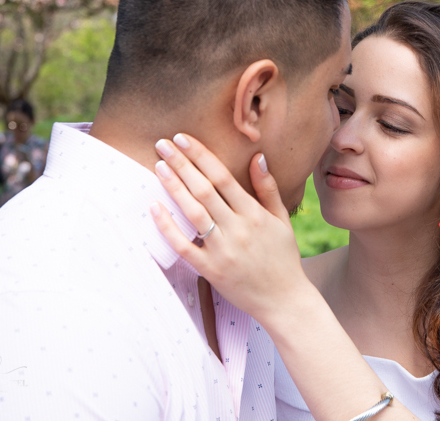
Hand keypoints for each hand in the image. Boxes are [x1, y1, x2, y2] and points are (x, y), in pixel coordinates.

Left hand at [149, 134, 315, 323]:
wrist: (284, 300)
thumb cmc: (283, 258)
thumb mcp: (281, 220)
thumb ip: (267, 188)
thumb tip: (257, 157)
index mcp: (255, 214)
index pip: (223, 177)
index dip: (202, 156)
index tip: (184, 138)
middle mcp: (237, 230)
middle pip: (204, 190)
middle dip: (182, 164)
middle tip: (163, 144)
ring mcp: (222, 251)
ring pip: (193, 213)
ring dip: (174, 188)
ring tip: (159, 167)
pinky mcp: (210, 270)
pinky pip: (184, 247)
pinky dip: (168, 228)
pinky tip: (155, 208)